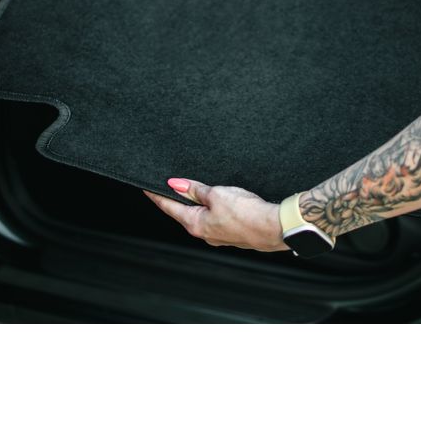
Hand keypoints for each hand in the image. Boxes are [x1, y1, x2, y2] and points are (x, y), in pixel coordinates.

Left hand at [143, 178, 288, 251]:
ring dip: (194, 203)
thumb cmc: (247, 213)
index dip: (156, 195)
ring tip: (190, 189)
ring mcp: (218, 235)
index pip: (169, 207)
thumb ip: (195, 189)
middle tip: (167, 185)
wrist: (274, 228)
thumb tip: (175, 184)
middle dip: (176, 199)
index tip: (146, 187)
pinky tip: (215, 200)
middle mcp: (204, 233)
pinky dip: (209, 208)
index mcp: (195, 224)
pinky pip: (214, 218)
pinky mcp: (232, 233)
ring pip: (200, 215)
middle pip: (183, 212)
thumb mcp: (216, 194)